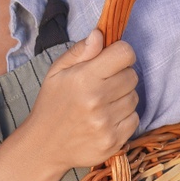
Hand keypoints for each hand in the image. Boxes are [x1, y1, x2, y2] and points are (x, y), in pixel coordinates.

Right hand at [24, 28, 140, 169]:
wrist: (45, 146)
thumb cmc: (52, 104)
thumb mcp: (57, 72)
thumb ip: (80, 51)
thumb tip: (100, 34)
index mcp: (84, 78)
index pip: (125, 53)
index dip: (121, 54)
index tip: (112, 60)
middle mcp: (97, 100)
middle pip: (133, 75)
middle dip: (121, 76)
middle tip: (103, 85)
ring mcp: (106, 123)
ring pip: (135, 98)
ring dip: (123, 98)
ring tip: (102, 104)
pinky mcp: (113, 141)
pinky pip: (135, 119)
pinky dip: (124, 118)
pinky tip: (106, 119)